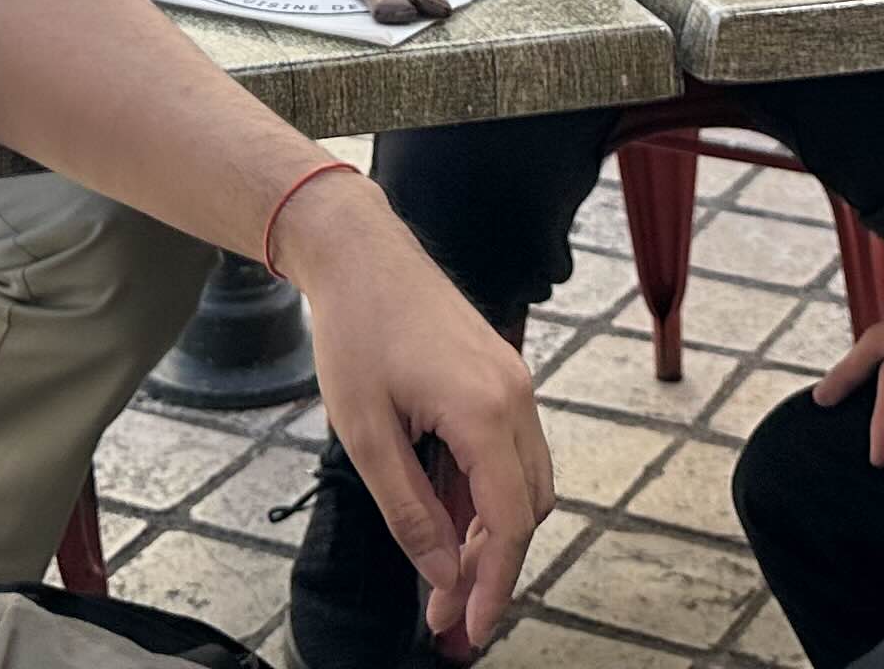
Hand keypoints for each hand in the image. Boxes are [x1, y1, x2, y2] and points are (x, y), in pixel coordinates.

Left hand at [279, 175, 552, 656]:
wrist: (361, 253)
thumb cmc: (356, 333)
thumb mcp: (367, 435)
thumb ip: (409, 511)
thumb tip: (439, 575)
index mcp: (486, 412)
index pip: (509, 523)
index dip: (494, 585)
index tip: (470, 630)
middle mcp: (516, 397)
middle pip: (526, 510)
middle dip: (490, 568)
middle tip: (446, 613)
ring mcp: (515, 382)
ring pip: (525, 483)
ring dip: (489, 532)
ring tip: (440, 571)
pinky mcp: (503, 375)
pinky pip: (510, 452)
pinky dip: (486, 493)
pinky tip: (445, 515)